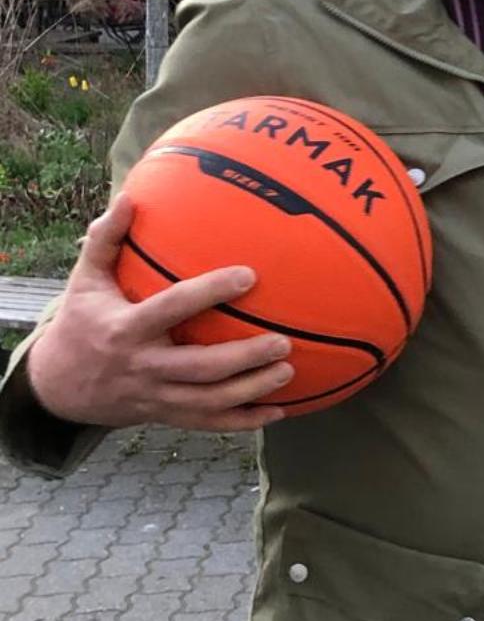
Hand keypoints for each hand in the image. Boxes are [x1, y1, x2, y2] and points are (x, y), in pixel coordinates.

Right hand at [26, 195, 293, 432]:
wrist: (59, 387)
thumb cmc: (81, 322)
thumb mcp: (85, 280)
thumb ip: (106, 239)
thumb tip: (129, 196)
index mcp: (126, 329)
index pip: (172, 308)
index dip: (209, 292)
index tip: (248, 275)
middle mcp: (143, 366)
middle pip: (200, 368)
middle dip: (244, 358)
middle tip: (283, 342)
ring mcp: (155, 396)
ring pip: (209, 401)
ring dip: (251, 390)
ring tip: (288, 372)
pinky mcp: (164, 415)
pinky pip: (208, 423)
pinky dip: (244, 421)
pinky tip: (279, 412)